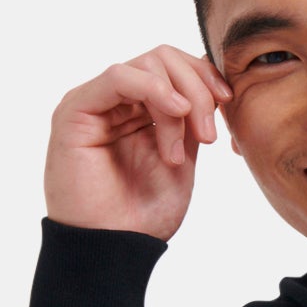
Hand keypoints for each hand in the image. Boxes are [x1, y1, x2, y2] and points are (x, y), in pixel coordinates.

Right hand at [43, 44, 233, 240]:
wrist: (113, 247)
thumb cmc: (142, 215)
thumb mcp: (181, 160)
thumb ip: (190, 122)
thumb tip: (213, 89)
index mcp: (139, 110)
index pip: (175, 68)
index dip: (206, 78)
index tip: (229, 107)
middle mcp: (116, 100)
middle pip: (164, 59)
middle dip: (198, 90)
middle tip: (210, 136)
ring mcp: (96, 101)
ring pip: (148, 64)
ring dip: (179, 102)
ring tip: (179, 152)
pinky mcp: (76, 109)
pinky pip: (119, 76)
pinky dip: (154, 89)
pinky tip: (175, 112)